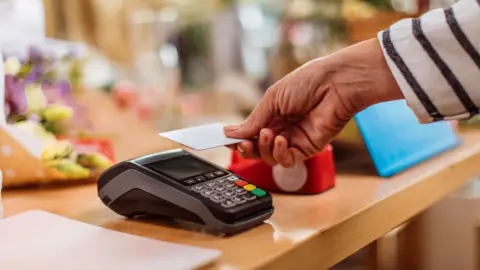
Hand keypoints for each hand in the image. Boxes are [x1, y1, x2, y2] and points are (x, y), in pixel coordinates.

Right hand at [224, 38, 403, 166]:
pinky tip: (281, 140)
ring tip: (269, 133)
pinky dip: (280, 154)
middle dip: (247, 148)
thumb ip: (254, 120)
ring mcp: (294, 140)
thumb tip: (231, 133)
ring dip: (264, 148)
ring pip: (270, 157)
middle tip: (241, 143)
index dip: (238, 138)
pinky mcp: (308, 149)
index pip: (250, 132)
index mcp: (272, 114)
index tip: (226, 140)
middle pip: (258, 148)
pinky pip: (288, 161)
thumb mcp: (273, 98)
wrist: (336, 84)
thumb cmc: (307, 82)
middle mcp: (282, 128)